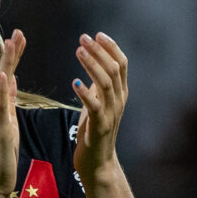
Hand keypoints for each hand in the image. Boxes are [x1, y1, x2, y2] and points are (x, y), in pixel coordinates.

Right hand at [0, 27, 25, 197]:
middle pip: (2, 74)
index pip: (6, 75)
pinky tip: (2, 75)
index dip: (13, 56)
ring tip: (11, 45)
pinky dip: (0, 90)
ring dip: (5, 64)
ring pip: (0, 86)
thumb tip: (9, 79)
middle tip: (18, 32)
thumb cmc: (1, 154)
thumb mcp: (8, 123)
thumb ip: (7, 101)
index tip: (20, 37)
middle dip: (10, 53)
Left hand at [71, 31, 129, 178]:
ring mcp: (112, 113)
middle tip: (83, 38)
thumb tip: (93, 65)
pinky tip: (74, 82)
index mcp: (120, 93)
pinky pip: (94, 105)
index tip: (97, 34)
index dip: (111, 47)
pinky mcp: (100, 126)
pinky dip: (85, 92)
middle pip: (114, 69)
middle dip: (99, 51)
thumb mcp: (99, 104)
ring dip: (92, 65)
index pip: (122, 64)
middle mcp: (119, 101)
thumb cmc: (95, 132)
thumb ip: (98, 86)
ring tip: (78, 51)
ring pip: (106, 83)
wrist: (98, 163)